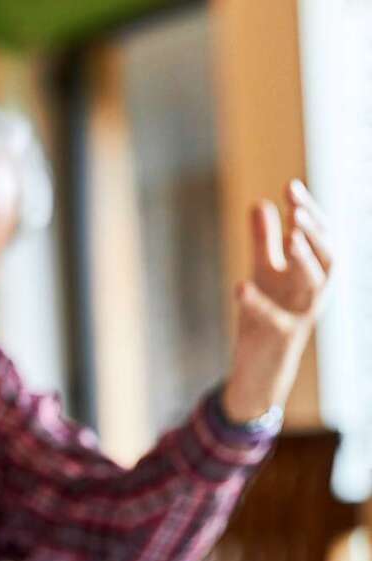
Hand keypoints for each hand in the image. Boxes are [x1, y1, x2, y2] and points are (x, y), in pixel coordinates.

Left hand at [223, 179, 332, 421]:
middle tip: (298, 208)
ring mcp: (299, 315)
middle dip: (314, 231)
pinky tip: (240, 286)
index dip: (309, 211)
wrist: (261, 367)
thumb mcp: (264, 273)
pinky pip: (272, 319)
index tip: (290, 186)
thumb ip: (264, 241)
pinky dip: (257, 302)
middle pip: (326, 256)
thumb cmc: (267, 315)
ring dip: (303, 260)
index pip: (319, 237)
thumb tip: (261, 202)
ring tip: (291, 237)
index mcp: (313, 273)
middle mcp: (314, 292)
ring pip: (313, 286)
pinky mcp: (278, 337)